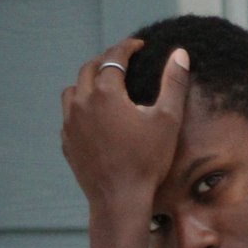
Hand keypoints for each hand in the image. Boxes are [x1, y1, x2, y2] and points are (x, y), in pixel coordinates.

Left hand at [60, 37, 189, 247]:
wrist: (119, 201)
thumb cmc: (147, 162)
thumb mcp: (167, 121)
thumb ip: (173, 84)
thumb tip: (180, 54)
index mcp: (105, 92)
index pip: (114, 57)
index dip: (128, 48)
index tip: (139, 46)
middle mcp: (82, 102)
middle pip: (89, 68)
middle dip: (106, 61)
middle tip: (122, 63)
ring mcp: (70, 123)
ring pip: (73, 90)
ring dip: (88, 82)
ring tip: (104, 87)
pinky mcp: (67, 142)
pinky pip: (69, 116)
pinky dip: (80, 108)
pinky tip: (94, 117)